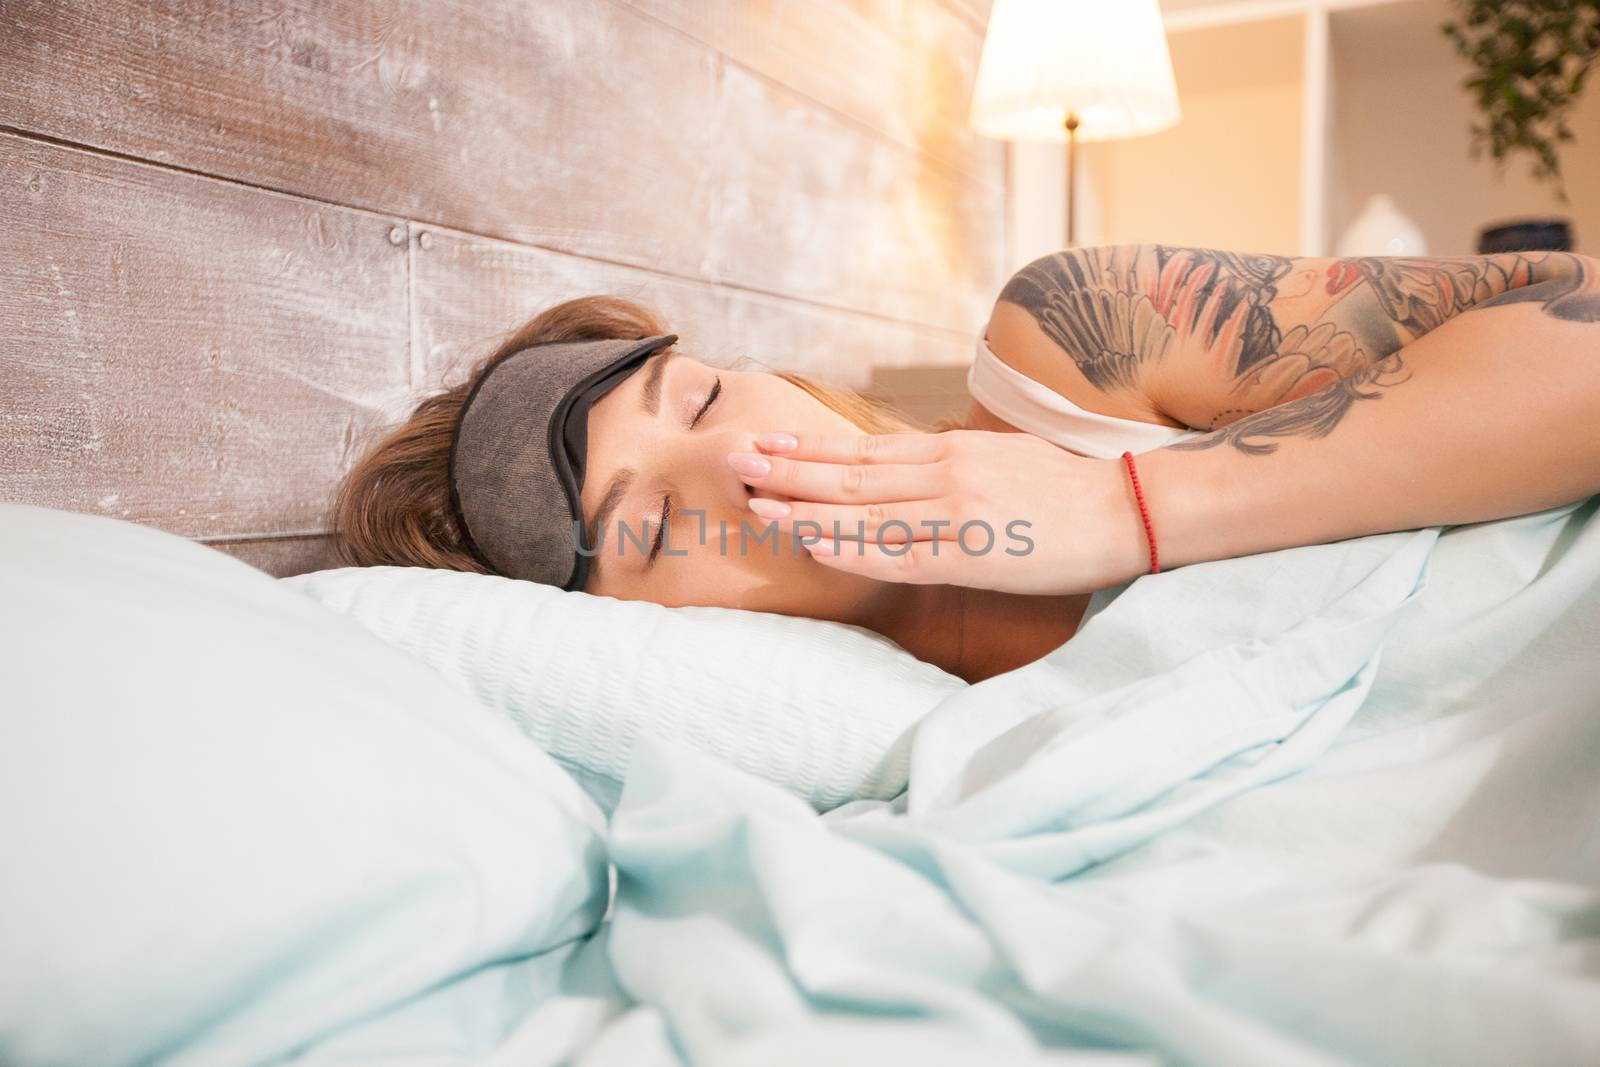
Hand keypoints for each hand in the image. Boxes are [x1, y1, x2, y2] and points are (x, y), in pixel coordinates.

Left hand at [727, 429, 1143, 594]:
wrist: (1128, 508)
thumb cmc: (1065, 489)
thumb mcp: (999, 458)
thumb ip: (947, 464)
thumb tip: (903, 469)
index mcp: (950, 451)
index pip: (863, 447)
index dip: (810, 446)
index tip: (767, 439)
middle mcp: (944, 473)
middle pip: (850, 472)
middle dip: (789, 469)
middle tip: (738, 461)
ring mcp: (955, 514)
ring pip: (864, 513)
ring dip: (806, 509)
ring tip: (757, 504)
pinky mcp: (973, 556)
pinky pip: (900, 556)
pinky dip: (854, 550)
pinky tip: (817, 546)